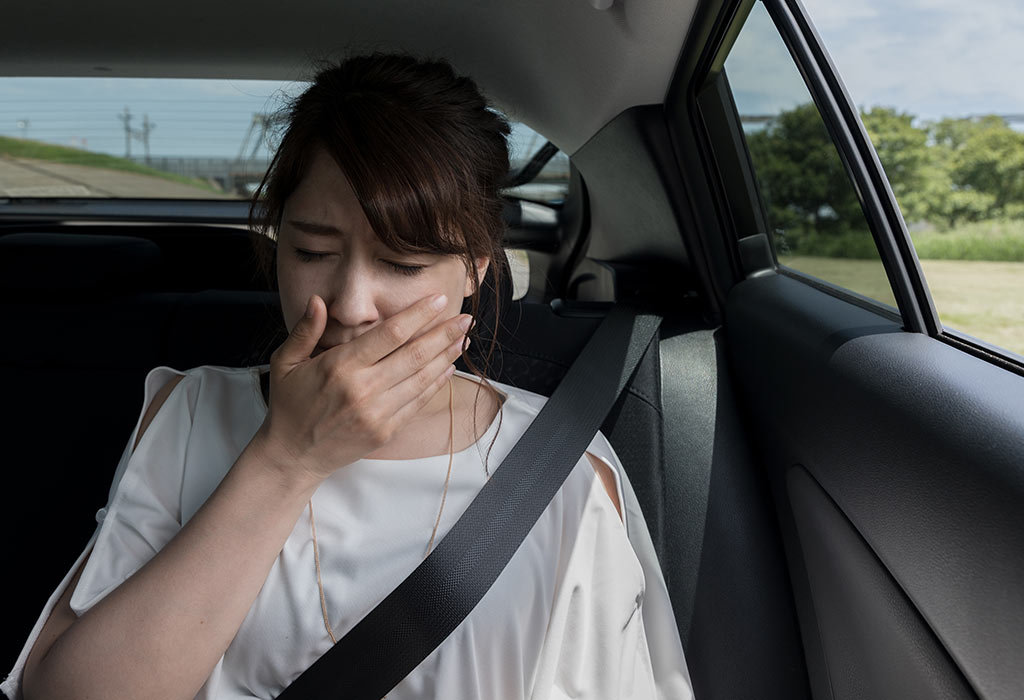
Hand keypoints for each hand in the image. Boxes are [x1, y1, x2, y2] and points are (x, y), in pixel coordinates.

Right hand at [252, 293, 469, 483]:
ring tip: (463, 340)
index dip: (418, 315)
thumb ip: (305, 330)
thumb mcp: (286, 362)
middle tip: (466, 318)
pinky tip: (448, 368)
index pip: (390, 333)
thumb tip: (318, 300)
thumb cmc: (290, 405)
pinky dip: (436, 384)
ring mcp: (377, 413)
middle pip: (415, 354)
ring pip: (422, 379)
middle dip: (444, 334)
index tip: (438, 299)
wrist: (293, 455)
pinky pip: (417, 402)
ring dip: (446, 357)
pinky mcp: (385, 430)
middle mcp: (363, 388)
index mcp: (340, 366)